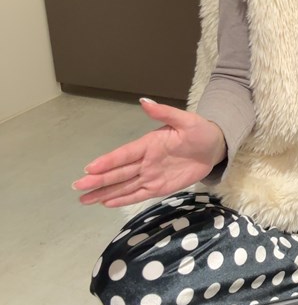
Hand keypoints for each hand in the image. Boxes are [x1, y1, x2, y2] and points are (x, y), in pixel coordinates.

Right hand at [72, 98, 226, 207]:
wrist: (214, 147)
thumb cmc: (199, 131)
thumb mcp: (185, 120)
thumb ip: (164, 112)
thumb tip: (144, 101)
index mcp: (148, 144)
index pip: (124, 154)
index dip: (108, 161)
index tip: (90, 168)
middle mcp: (145, 161)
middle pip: (118, 173)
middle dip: (98, 180)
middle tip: (77, 186)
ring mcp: (151, 175)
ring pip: (123, 186)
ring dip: (104, 193)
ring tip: (84, 199)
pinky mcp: (159, 187)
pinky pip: (139, 194)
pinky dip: (123, 199)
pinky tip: (107, 203)